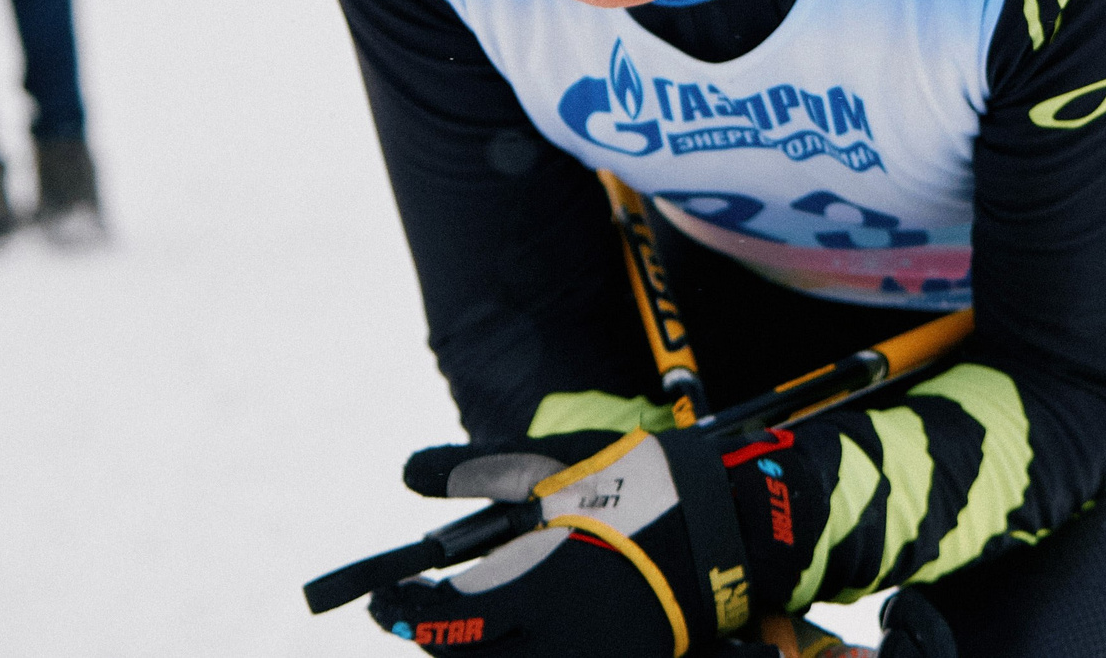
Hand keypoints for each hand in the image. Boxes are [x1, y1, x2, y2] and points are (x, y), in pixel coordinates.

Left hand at [372, 428, 757, 656]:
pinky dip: (517, 649)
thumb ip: (477, 471)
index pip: (440, 619)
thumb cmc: (638, 486)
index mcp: (533, 589)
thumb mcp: (555, 466)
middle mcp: (552, 641)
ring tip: (471, 617)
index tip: (377, 596)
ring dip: (476, 644)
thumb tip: (408, 473)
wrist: (728, 526)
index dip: (399, 609)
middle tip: (420, 607)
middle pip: (464, 654)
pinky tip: (519, 628)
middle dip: (434, 632)